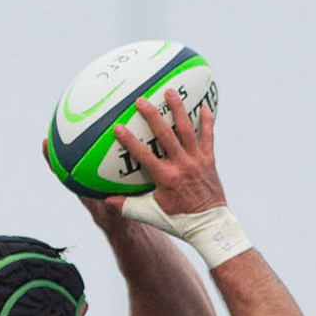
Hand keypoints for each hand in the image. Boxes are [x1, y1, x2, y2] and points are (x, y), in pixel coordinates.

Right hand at [109, 90, 225, 219]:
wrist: (209, 225)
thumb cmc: (179, 221)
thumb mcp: (151, 215)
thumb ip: (128, 207)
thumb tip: (106, 200)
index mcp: (166, 178)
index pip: (144, 156)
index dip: (130, 141)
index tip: (118, 127)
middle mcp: (182, 165)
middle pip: (165, 135)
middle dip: (152, 116)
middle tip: (141, 100)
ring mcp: (197, 160)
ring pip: (188, 129)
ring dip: (178, 109)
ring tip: (170, 91)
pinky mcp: (209, 159)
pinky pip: (208, 135)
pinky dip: (207, 120)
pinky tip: (203, 105)